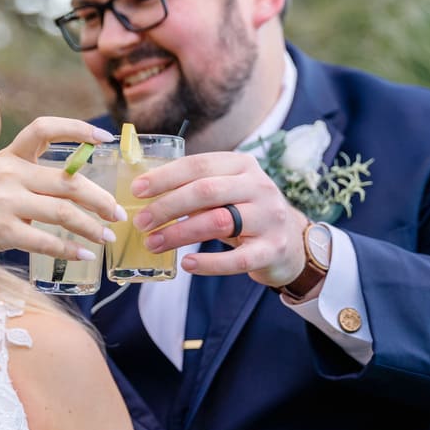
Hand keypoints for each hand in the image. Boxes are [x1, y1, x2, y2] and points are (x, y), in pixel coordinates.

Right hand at [0, 117, 124, 261]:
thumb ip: (24, 179)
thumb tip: (68, 191)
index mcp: (9, 156)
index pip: (45, 129)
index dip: (78, 130)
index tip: (104, 138)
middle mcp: (10, 175)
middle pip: (68, 181)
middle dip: (100, 198)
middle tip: (118, 213)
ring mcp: (5, 203)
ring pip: (63, 212)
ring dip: (91, 226)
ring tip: (106, 237)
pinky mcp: (1, 231)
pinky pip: (45, 240)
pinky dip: (69, 249)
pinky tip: (83, 254)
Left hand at [128, 151, 309, 287]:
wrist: (292, 241)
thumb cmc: (246, 213)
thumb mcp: (227, 191)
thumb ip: (196, 188)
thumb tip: (145, 194)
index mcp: (242, 165)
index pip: (198, 165)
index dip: (165, 177)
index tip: (137, 190)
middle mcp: (259, 186)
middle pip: (206, 191)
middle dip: (168, 206)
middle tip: (142, 221)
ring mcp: (269, 218)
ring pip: (218, 221)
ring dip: (180, 233)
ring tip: (154, 243)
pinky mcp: (272, 249)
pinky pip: (237, 259)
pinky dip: (209, 263)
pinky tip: (187, 264)